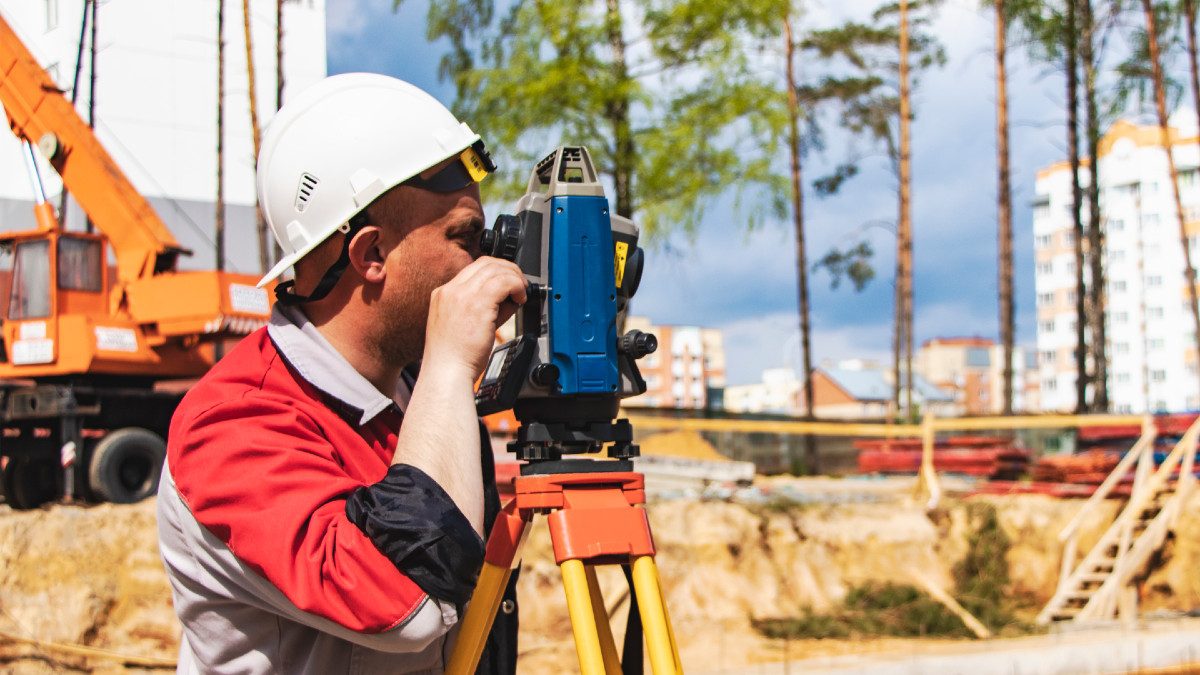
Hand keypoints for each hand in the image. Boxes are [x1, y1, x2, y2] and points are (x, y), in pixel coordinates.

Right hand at [422, 257, 527, 380]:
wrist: (447, 373)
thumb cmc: (454, 357)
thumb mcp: (464, 325)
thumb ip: (484, 308)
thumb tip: (508, 299)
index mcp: (444, 294)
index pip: (474, 268)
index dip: (496, 272)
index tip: (508, 283)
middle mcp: (450, 290)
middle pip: (486, 263)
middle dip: (508, 270)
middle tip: (520, 286)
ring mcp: (461, 295)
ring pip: (495, 269)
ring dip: (514, 278)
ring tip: (521, 293)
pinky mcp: (476, 304)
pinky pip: (504, 281)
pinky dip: (517, 286)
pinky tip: (520, 298)